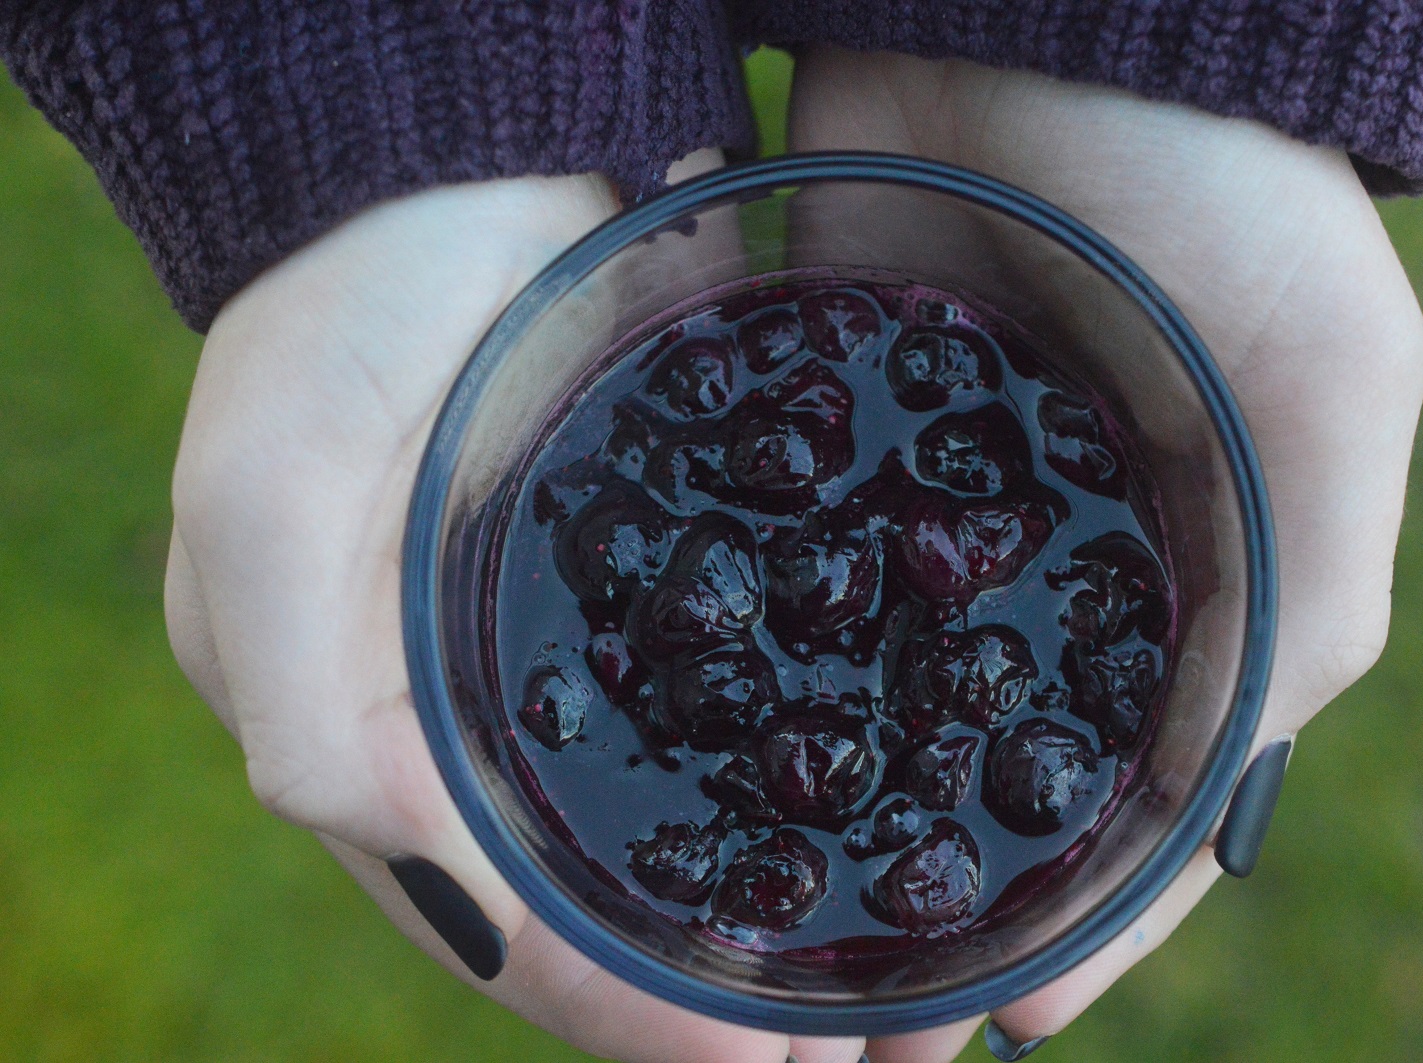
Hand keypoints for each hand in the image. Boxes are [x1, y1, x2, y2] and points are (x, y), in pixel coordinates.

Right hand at [163, 159, 868, 1062]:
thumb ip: (302, 698)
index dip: (609, 1013)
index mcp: (357, 721)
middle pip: (591, 895)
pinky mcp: (673, 562)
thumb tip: (440, 886)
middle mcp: (468, 705)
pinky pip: (739, 697)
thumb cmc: (347, 303)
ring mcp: (580, 637)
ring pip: (673, 814)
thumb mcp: (269, 490)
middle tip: (846, 1052)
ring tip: (887, 981)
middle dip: (704, 992)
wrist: (473, 139)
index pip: (488, 919)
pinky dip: (801, 775)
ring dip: (764, 906)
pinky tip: (889, 815)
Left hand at [785, 48, 1422, 1061]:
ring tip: (740, 949)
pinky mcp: (808, 433)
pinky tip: (682, 776)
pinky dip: (731, 683)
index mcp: (1183, 580)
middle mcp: (1042, 564)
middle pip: (976, 775)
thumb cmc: (1227, 205)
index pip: (1129, 800)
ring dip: (810, 827)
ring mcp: (915, 507)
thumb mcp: (1327, 411)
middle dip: (916, 905)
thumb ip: (1297, 623)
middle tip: (838, 1038)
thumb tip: (1182, 841)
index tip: (983, 1028)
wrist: (1050, 12)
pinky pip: (763, 582)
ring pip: (857, 706)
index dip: (1073, 925)